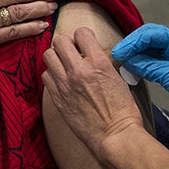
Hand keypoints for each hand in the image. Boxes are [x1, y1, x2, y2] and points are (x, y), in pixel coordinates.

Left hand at [42, 26, 147, 159]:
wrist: (115, 135)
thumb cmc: (123, 111)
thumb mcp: (118, 78)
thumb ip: (101, 63)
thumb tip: (91, 56)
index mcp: (99, 63)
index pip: (81, 33)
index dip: (82, 36)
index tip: (83, 42)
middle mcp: (79, 71)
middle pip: (60, 41)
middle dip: (66, 43)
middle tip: (71, 52)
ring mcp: (66, 84)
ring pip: (48, 56)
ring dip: (56, 57)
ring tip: (64, 65)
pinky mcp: (58, 98)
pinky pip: (45, 76)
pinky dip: (51, 75)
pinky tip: (60, 80)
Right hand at [110, 23, 168, 135]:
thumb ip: (150, 67)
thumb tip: (129, 61)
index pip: (152, 34)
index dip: (133, 42)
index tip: (119, 52)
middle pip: (149, 38)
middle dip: (132, 46)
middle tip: (117, 56)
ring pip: (150, 49)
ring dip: (135, 55)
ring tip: (121, 63)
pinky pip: (153, 61)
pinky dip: (141, 64)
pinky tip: (131, 69)